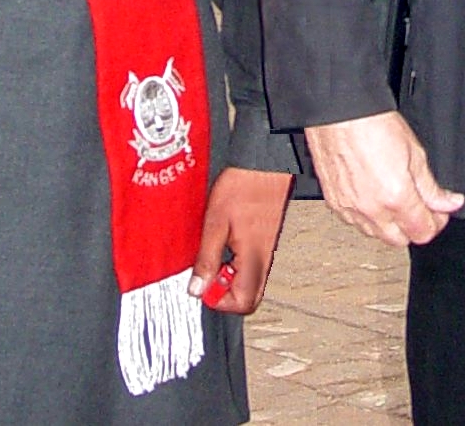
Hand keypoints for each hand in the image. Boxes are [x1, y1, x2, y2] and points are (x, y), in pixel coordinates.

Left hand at [189, 167, 293, 314]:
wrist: (262, 162)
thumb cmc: (242, 185)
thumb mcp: (215, 223)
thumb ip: (207, 259)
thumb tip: (197, 288)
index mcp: (254, 259)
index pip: (243, 303)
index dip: (218, 301)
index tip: (202, 284)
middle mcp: (264, 258)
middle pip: (249, 297)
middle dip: (225, 292)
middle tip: (208, 272)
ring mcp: (267, 249)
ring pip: (250, 280)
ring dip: (230, 275)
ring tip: (215, 251)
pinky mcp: (266, 238)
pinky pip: (252, 264)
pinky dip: (236, 261)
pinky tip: (225, 241)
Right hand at [306, 111, 463, 247]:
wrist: (340, 112)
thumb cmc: (373, 124)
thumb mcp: (414, 152)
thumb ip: (432, 186)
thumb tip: (449, 202)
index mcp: (396, 197)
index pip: (423, 232)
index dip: (436, 222)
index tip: (438, 211)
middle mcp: (372, 209)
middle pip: (401, 240)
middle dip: (413, 226)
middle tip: (419, 205)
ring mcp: (350, 208)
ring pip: (376, 234)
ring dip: (389, 224)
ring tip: (393, 199)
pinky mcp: (334, 203)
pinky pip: (354, 223)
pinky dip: (366, 217)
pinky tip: (372, 197)